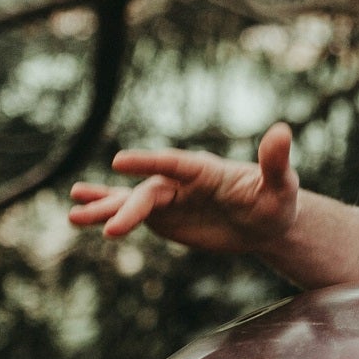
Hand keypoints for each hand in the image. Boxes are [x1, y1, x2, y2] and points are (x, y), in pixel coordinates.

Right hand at [68, 122, 299, 253]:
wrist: (266, 222)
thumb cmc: (276, 201)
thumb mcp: (280, 186)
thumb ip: (275, 161)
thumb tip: (283, 130)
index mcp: (205, 170)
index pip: (174, 164)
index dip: (149, 162)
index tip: (120, 161)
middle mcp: (181, 180)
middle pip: (150, 192)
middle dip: (130, 208)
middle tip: (111, 228)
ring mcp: (168, 197)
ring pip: (131, 201)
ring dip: (104, 207)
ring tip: (74, 215)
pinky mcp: (162, 215)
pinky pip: (129, 212)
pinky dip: (105, 210)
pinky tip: (79, 213)